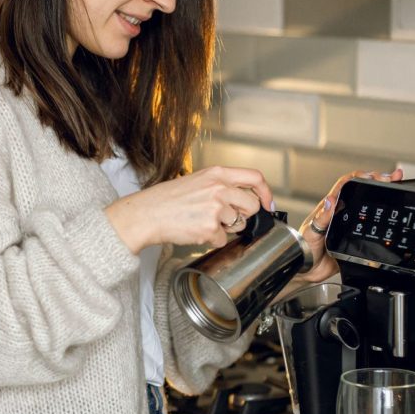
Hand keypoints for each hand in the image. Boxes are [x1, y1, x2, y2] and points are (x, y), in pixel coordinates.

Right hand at [105, 165, 272, 252]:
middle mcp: (219, 188)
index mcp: (217, 174)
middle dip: (244, 216)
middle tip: (226, 218)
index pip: (255, 178)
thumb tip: (244, 201)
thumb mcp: (197, 181)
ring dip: (225, 228)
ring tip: (203, 221)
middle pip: (251, 205)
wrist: (147, 214)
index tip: (267, 204)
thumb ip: (221, 186)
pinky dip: (211, 239)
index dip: (266, 193)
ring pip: (239, 225)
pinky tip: (195, 230)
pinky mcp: (209, 228)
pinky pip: (222, 240)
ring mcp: (215, 209)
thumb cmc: (168, 199)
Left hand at [294, 167, 403, 283]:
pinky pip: (370, 228)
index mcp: (329, 208)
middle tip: (392, 177)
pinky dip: (381, 219)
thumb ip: (320, 219)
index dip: (360, 177)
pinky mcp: (355, 239)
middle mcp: (340, 213)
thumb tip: (330, 201)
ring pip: (367, 207)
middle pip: (360, 192)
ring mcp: (349, 225)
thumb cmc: (302, 249)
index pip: (345, 185)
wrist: (307, 270)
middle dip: (377, 181)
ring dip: (381, 197)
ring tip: (396, 187)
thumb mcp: (310, 233)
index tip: (373, 176)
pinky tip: (391, 215)